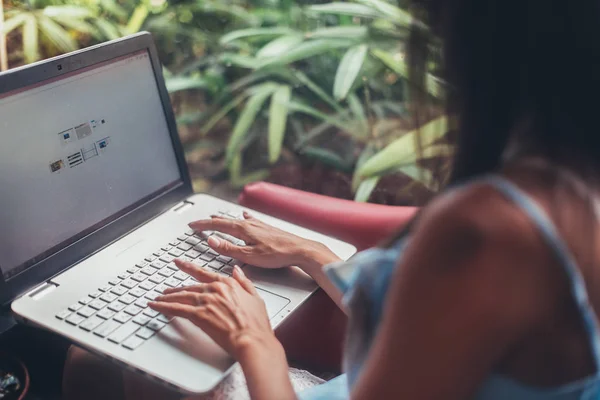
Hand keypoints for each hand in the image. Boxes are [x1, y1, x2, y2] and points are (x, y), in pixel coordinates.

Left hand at [148, 259, 279, 359]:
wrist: (251, 339)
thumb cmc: (256, 324)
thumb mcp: (255, 297)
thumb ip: (244, 282)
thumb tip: (237, 271)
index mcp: (228, 284)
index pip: (204, 273)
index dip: (189, 268)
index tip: (180, 263)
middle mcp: (215, 289)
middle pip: (190, 287)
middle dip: (176, 289)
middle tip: (165, 289)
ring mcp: (206, 301)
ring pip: (181, 296)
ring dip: (167, 297)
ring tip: (158, 298)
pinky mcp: (198, 315)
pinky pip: (176, 309)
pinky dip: (163, 306)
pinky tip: (155, 305)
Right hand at [189, 212, 335, 269]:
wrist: (300, 250)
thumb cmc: (277, 255)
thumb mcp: (249, 256)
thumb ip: (229, 249)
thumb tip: (211, 240)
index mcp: (243, 230)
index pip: (218, 225)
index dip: (203, 225)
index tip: (192, 225)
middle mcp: (250, 224)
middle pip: (225, 220)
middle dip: (210, 222)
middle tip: (198, 223)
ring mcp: (259, 224)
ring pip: (237, 219)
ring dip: (224, 219)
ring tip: (215, 217)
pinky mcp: (267, 228)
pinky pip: (251, 219)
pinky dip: (243, 217)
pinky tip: (245, 214)